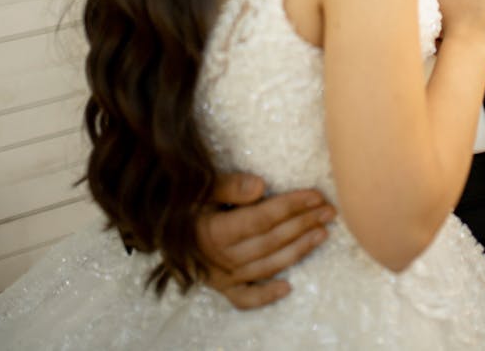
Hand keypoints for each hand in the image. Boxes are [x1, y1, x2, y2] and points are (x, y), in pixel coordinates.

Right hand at [195, 173, 335, 307]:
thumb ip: (229, 186)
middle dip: (303, 223)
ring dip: (298, 250)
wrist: (155, 229)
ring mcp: (222, 277)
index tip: (316, 195)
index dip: (291, 206)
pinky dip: (266, 296)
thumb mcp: (200, 188)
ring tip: (322, 233)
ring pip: (267, 266)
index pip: (263, 218)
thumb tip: (261, 186)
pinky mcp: (221, 289)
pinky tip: (288, 288)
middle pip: (271, 241)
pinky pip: (245, 299)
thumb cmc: (182, 204)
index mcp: (215, 231)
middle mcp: (221, 258)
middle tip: (329, 210)